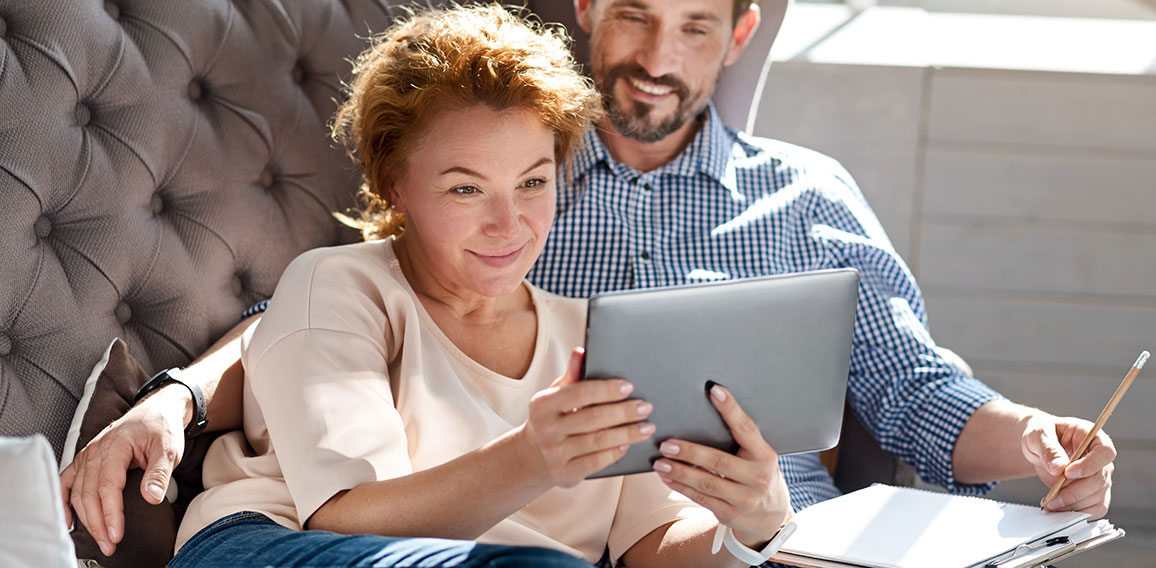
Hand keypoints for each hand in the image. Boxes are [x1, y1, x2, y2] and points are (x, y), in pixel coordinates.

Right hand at [58, 385, 189, 555]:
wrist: (156, 411)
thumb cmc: (162, 429)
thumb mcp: (170, 448)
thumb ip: (160, 472)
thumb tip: (152, 498)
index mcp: (115, 446)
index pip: (107, 485)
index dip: (110, 512)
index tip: (116, 534)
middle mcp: (95, 450)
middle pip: (89, 493)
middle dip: (98, 523)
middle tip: (110, 546)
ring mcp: (86, 455)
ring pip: (78, 492)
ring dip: (86, 519)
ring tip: (101, 540)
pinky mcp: (84, 461)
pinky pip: (66, 483)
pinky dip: (63, 503)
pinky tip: (67, 522)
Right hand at [519, 347, 655, 487]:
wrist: (532, 456)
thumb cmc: (551, 418)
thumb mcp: (555, 395)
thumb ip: (572, 375)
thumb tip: (582, 351)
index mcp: (542, 404)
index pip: (579, 393)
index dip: (606, 389)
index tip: (629, 387)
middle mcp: (546, 429)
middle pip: (593, 418)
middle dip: (624, 412)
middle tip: (646, 407)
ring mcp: (554, 454)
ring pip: (599, 441)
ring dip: (627, 433)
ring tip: (646, 427)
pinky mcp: (565, 474)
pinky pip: (597, 462)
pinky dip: (615, 452)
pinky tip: (628, 444)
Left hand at [652, 384, 790, 548]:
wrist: (769, 515)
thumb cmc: (756, 474)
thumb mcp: (757, 456)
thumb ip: (740, 441)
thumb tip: (704, 414)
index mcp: (765, 456)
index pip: (746, 429)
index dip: (731, 409)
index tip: (714, 390)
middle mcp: (757, 478)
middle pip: (718, 461)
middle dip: (690, 452)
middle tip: (667, 444)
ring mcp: (745, 499)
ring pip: (706, 483)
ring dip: (679, 471)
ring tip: (660, 462)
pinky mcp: (730, 514)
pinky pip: (701, 499)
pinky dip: (681, 487)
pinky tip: (667, 478)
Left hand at [1021, 414, 1114, 517]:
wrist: (1039, 447)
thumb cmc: (1041, 435)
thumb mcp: (1038, 435)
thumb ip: (1048, 449)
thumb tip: (1059, 468)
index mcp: (1093, 437)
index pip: (1105, 452)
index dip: (1089, 465)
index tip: (1067, 473)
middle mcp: (1101, 458)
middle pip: (1100, 480)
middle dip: (1075, 492)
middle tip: (1052, 498)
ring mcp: (1100, 476)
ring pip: (1097, 497)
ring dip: (1074, 505)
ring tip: (1050, 504)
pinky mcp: (1094, 492)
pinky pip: (1095, 508)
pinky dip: (1078, 512)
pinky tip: (1059, 509)